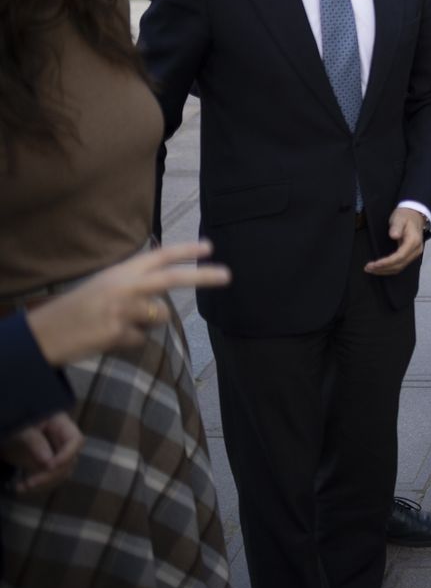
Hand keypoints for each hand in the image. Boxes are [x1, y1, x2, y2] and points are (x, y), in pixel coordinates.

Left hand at [3, 413, 83, 494]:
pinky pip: (49, 479)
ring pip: (61, 474)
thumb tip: (48, 461)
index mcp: (61, 425)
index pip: (75, 440)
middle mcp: (64, 441)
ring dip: (42, 484)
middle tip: (30, 483)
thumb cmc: (16, 425)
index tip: (50, 466)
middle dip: (50, 475)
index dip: (68, 454)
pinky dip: (36, 486)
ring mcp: (58, 455)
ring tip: (21, 487)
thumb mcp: (22, 430)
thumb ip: (35, 441)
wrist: (6, 433)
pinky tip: (20, 487)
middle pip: (69, 461)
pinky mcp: (49, 466)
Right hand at [26, 240, 229, 366]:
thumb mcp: (105, 285)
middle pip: (172, 279)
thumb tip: (164, 296)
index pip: (159, 256)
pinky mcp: (120, 332)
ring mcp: (124, 310)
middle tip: (228, 275)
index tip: (209, 247)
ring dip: (146, 323)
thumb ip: (134, 284)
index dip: (185, 251)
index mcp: (121, 272)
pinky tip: (108, 336)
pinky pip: (141, 338)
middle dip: (202, 276)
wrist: (46, 333)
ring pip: (159, 317)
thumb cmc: (77, 308)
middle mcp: (125, 287)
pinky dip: (129, 340)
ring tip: (117, 323)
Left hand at [365, 208, 426, 275]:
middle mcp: (415, 250)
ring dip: (385, 270)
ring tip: (371, 269)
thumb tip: (394, 235)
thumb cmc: (405, 216)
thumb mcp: (399, 218)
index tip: (375, 264)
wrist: (414, 215)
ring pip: (399, 267)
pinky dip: (388, 269)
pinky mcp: (409, 255)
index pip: (400, 256)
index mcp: (413, 241)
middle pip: (399, 265)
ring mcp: (413, 254)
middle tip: (368, 268)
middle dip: (383, 268)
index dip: (387, 262)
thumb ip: (397, 226)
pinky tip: (380, 268)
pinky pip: (399, 265)